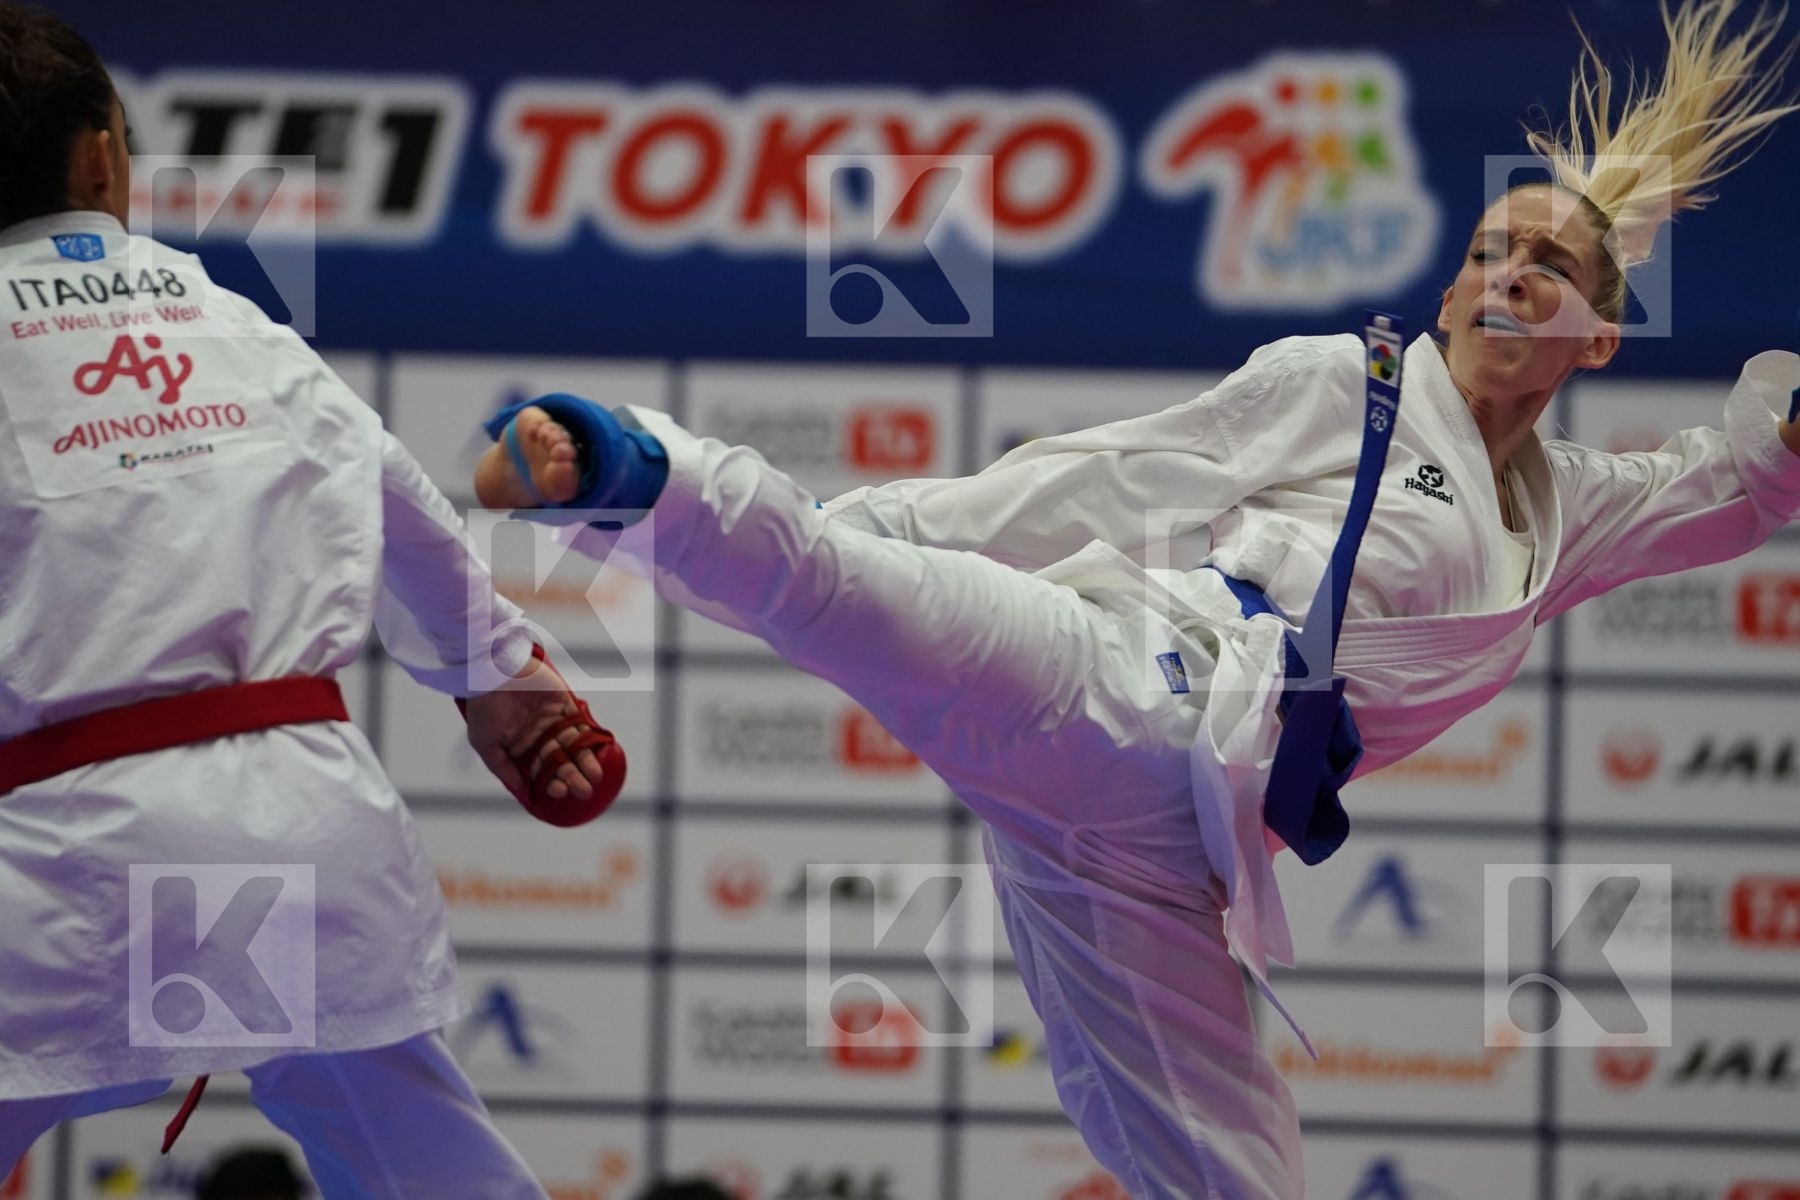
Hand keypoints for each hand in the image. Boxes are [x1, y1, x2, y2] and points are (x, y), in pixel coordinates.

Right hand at [463, 654, 606, 805]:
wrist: (491, 670)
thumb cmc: (483, 706)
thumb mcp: (483, 743)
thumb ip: (501, 766)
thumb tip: (520, 787)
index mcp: (520, 747)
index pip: (540, 770)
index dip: (550, 782)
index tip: (559, 791)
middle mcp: (538, 735)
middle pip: (560, 760)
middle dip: (572, 776)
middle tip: (584, 790)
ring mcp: (552, 719)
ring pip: (573, 745)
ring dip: (585, 761)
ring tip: (594, 776)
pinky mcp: (564, 702)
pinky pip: (580, 722)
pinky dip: (589, 736)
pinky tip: (596, 751)